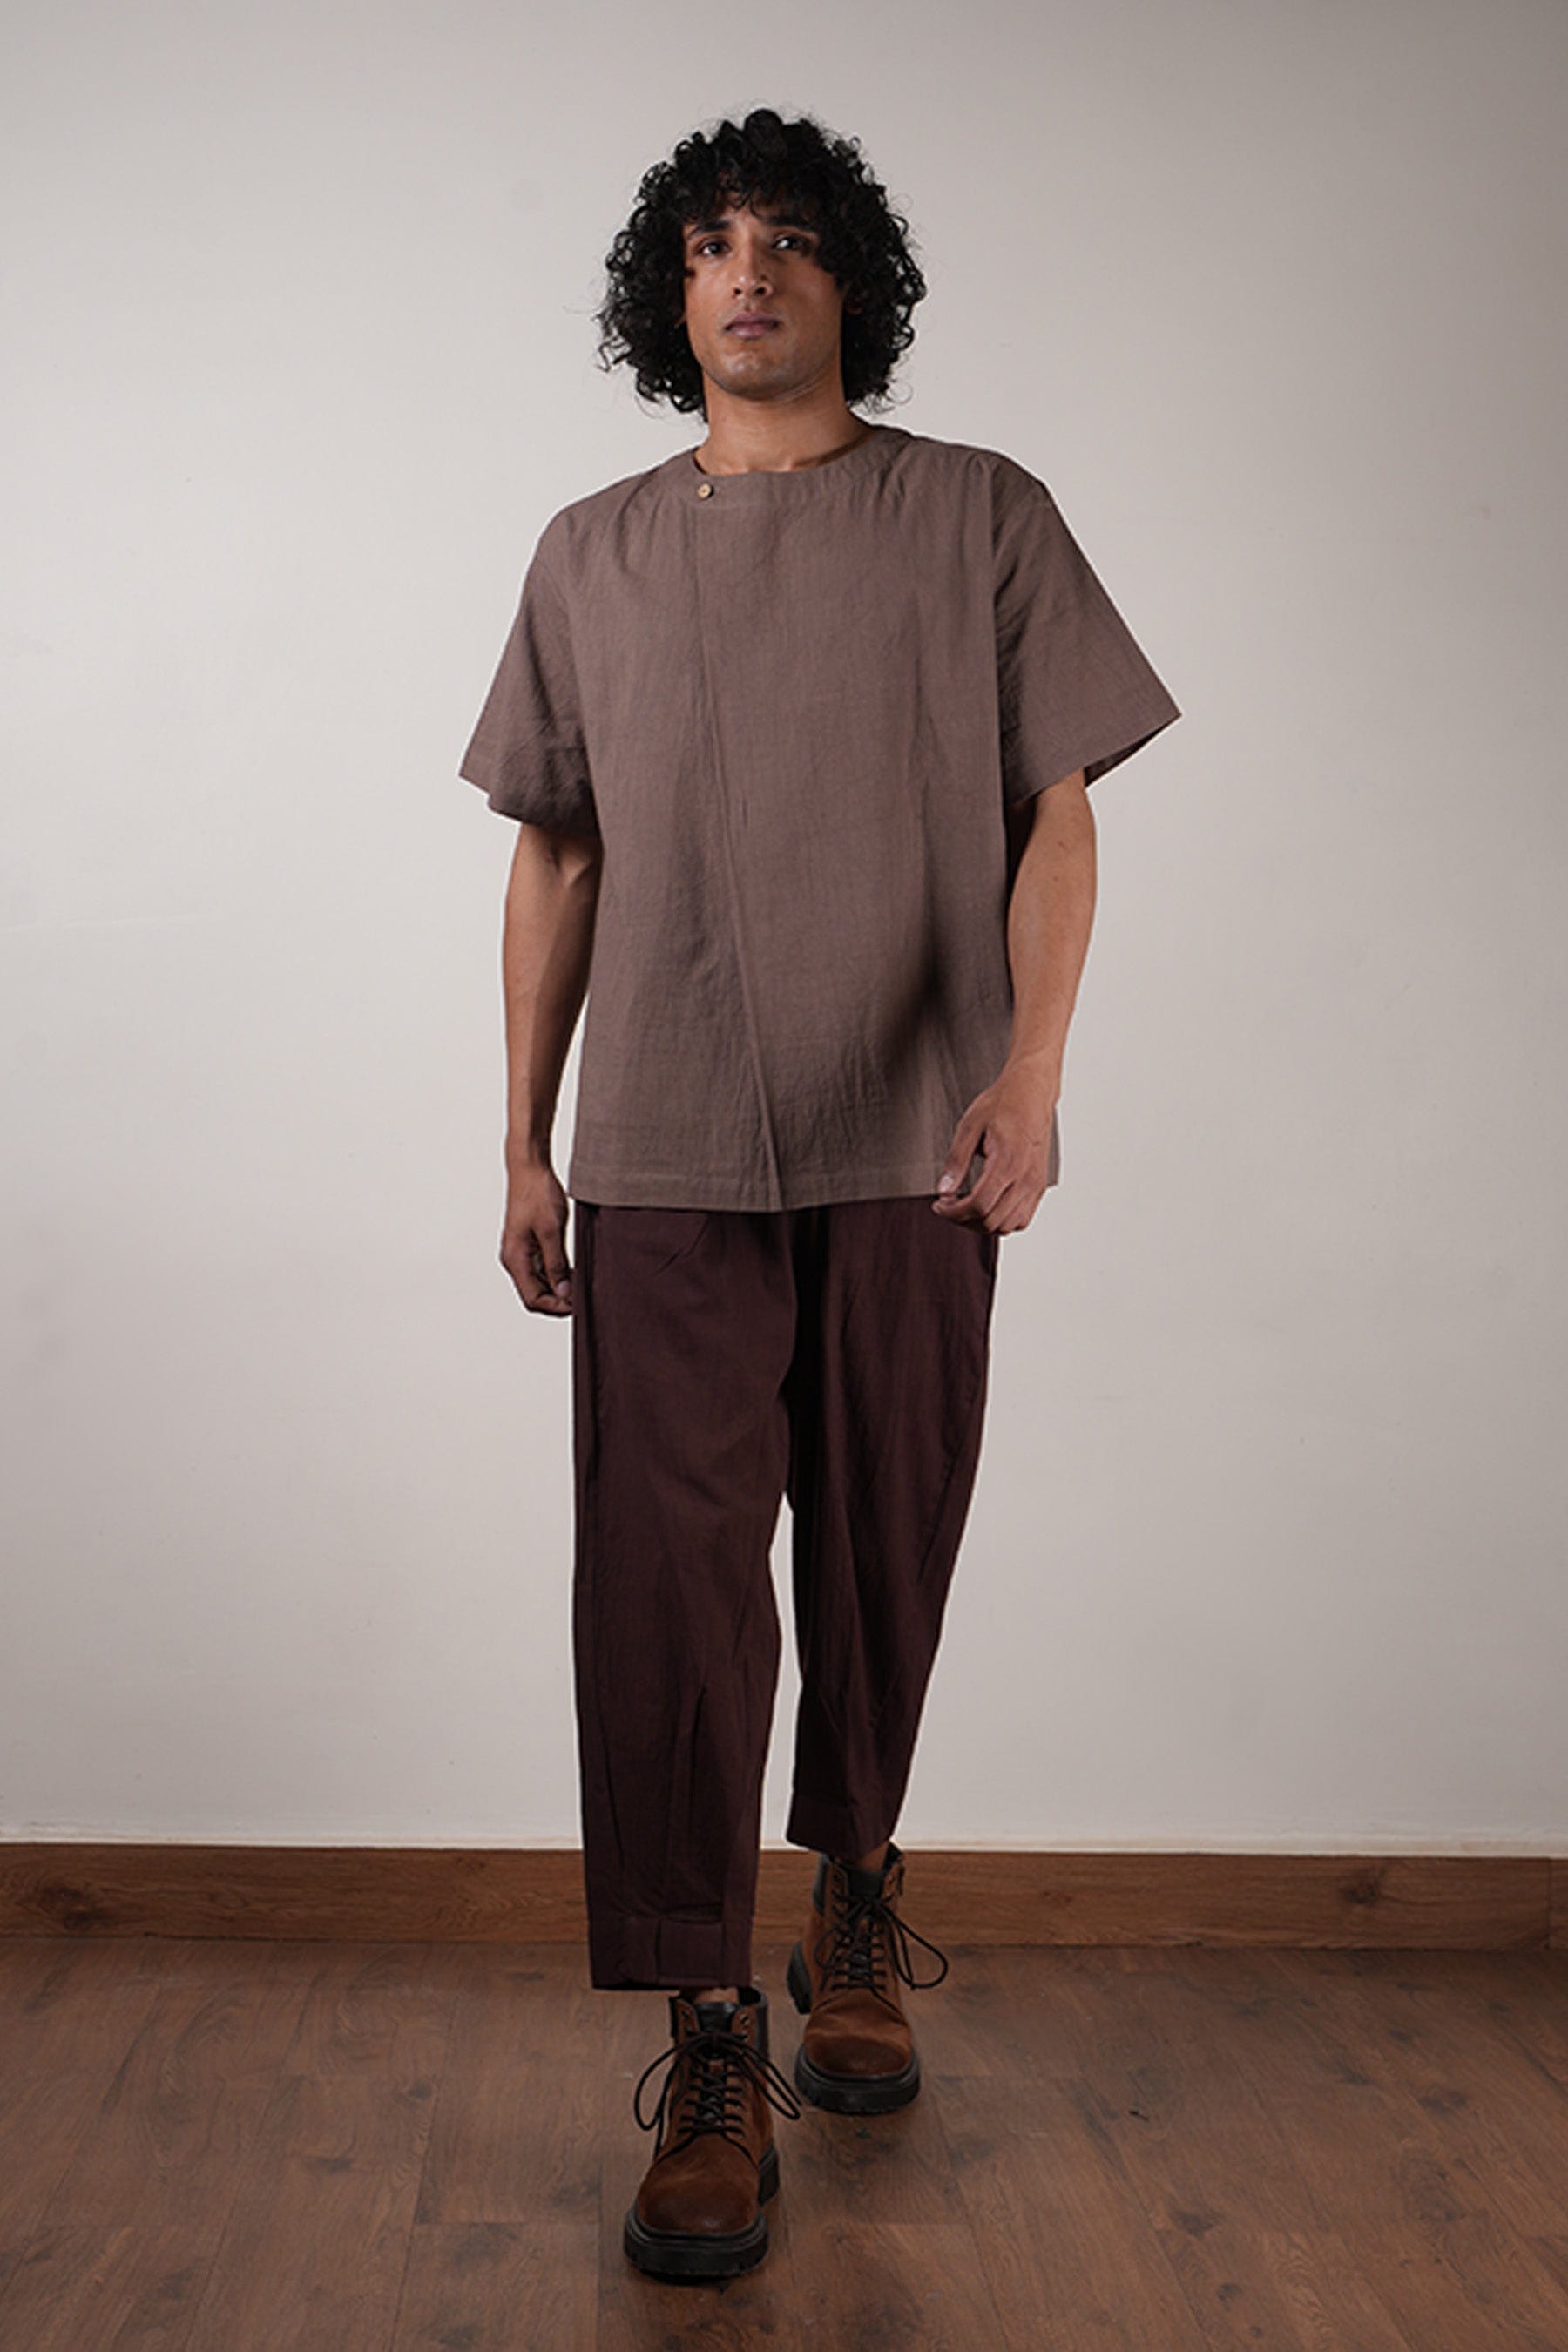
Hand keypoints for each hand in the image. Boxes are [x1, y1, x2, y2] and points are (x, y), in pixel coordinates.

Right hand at [500, 1160, 574, 1313]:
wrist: (529, 1168)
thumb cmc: (537, 1193)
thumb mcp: (552, 1231)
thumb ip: (557, 1264)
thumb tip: (564, 1292)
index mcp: (515, 1259)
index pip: (532, 1299)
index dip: (556, 1306)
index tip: (577, 1305)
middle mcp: (514, 1259)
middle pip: (535, 1294)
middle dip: (558, 1300)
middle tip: (583, 1297)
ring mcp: (521, 1253)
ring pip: (540, 1283)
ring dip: (559, 1288)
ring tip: (582, 1284)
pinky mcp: (529, 1245)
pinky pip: (542, 1268)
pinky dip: (558, 1274)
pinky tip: (574, 1271)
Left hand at [931, 1060, 1057, 1234]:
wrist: (1031, 1092)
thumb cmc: (1002, 1104)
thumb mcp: (969, 1126)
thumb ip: (956, 1160)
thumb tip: (944, 1189)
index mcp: (1008, 1162)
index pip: (979, 1205)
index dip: (954, 1212)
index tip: (939, 1204)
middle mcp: (1026, 1178)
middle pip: (992, 1220)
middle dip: (963, 1220)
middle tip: (947, 1206)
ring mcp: (1035, 1184)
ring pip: (1007, 1226)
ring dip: (981, 1224)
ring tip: (964, 1208)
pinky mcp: (1039, 1186)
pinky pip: (1022, 1219)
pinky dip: (1002, 1222)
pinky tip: (986, 1208)